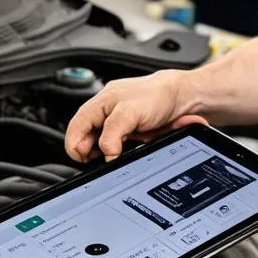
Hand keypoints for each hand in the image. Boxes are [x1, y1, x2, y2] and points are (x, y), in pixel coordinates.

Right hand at [64, 71, 207, 162]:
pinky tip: (123, 152)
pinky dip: (117, 151)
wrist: (182, 97)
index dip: (75, 145)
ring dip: (103, 152)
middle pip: (85, 136)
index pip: (76, 127)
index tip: (83, 159)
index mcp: (99, 103)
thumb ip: (112, 132)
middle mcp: (106, 111)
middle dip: (89, 151)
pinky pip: (116, 144)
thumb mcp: (129, 113)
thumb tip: (106, 154)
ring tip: (111, 157)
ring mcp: (117, 120)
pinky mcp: (129, 129)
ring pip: (100, 142)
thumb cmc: (157, 96)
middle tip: (98, 161)